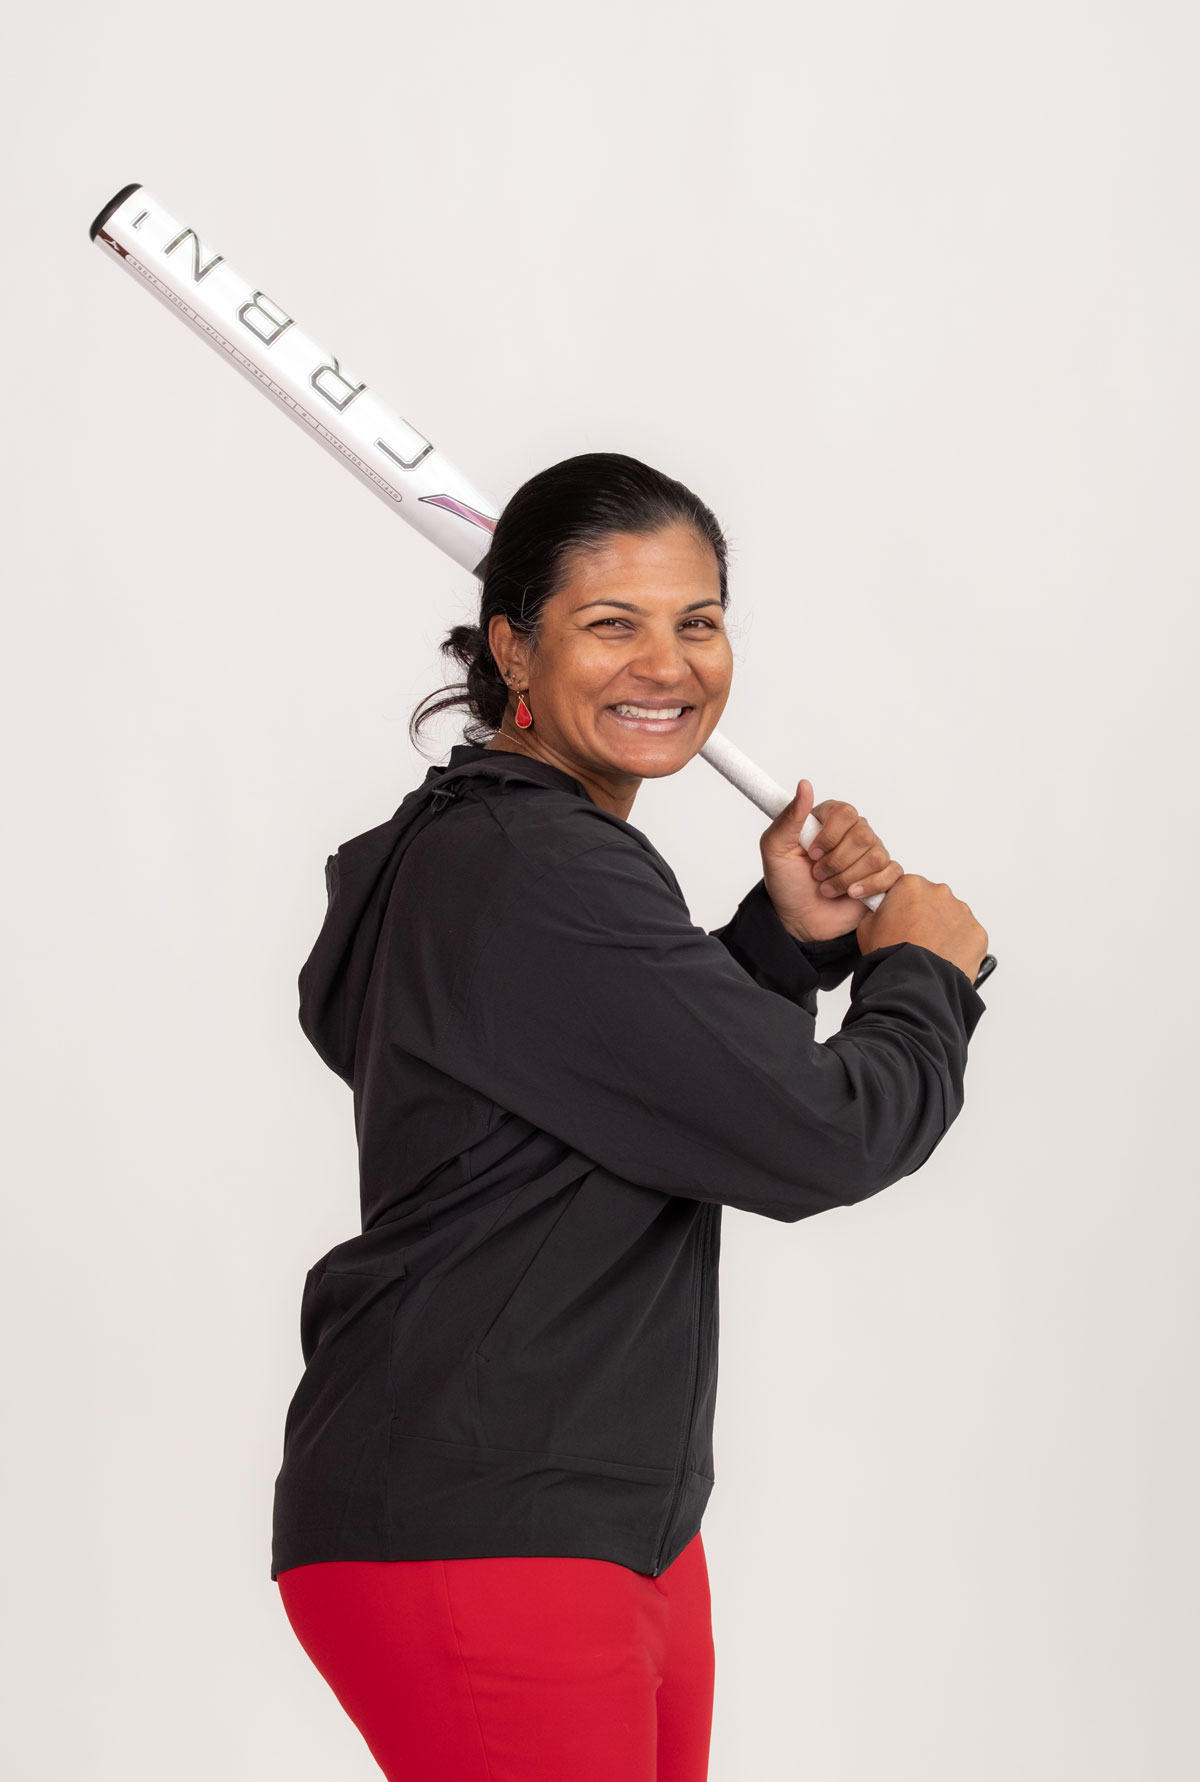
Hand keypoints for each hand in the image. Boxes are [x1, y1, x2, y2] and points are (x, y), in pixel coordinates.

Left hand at [759, 780, 904, 942]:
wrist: (798, 919)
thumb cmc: (787, 882)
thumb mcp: (775, 848)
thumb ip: (790, 816)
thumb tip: (804, 785)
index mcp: (830, 819)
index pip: (844, 812)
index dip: (829, 836)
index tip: (811, 853)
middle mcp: (854, 832)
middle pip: (863, 835)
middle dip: (835, 862)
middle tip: (817, 874)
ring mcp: (871, 854)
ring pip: (875, 857)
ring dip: (846, 878)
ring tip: (828, 888)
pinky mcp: (883, 877)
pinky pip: (891, 874)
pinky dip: (868, 887)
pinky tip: (851, 894)